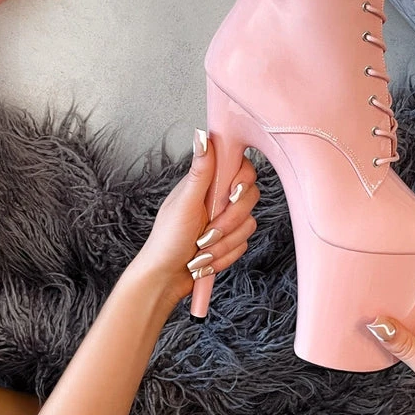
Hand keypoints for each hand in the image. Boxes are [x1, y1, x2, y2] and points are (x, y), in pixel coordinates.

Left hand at [133, 128, 259, 306]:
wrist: (165, 278)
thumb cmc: (167, 239)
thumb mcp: (185, 203)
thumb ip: (200, 171)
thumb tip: (202, 136)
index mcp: (207, 182)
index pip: (240, 168)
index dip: (241, 182)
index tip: (230, 196)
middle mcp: (218, 197)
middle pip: (249, 197)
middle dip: (228, 222)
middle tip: (206, 232)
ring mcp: (225, 219)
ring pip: (249, 224)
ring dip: (223, 244)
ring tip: (200, 251)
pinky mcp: (230, 239)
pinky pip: (244, 245)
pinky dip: (225, 256)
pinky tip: (207, 261)